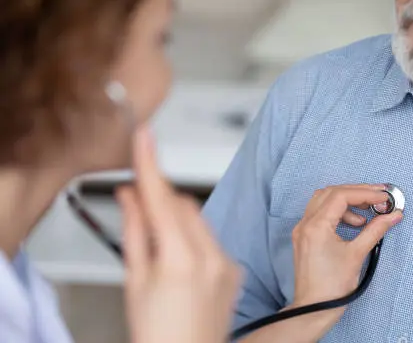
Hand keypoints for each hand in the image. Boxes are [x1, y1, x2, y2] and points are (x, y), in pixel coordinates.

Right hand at [117, 127, 241, 342]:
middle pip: (183, 205)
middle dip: (161, 199)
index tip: (144, 136)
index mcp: (179, 261)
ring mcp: (227, 264)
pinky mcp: (235, 270)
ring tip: (159, 246)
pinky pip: (212, 239)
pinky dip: (194, 237)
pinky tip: (181, 260)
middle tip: (138, 205)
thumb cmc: (157, 334)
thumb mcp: (135, 282)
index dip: (149, 164)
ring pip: (199, 220)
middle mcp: (210, 258)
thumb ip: (135, 232)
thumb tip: (131, 196)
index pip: (161, 199)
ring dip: (177, 218)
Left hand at [290, 185, 402, 318]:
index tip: (384, 197)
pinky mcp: (304, 237)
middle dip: (356, 193)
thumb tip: (393, 215)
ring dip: (346, 202)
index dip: (365, 193)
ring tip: (366, 215)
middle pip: (331, 193)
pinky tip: (354, 224)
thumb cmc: (333, 286)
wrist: (314, 309)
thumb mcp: (357, 254)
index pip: (340, 196)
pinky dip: (338, 213)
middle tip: (378, 198)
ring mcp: (302, 230)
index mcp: (316, 226)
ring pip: (323, 201)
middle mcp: (305, 223)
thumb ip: (376, 230)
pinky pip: (320, 214)